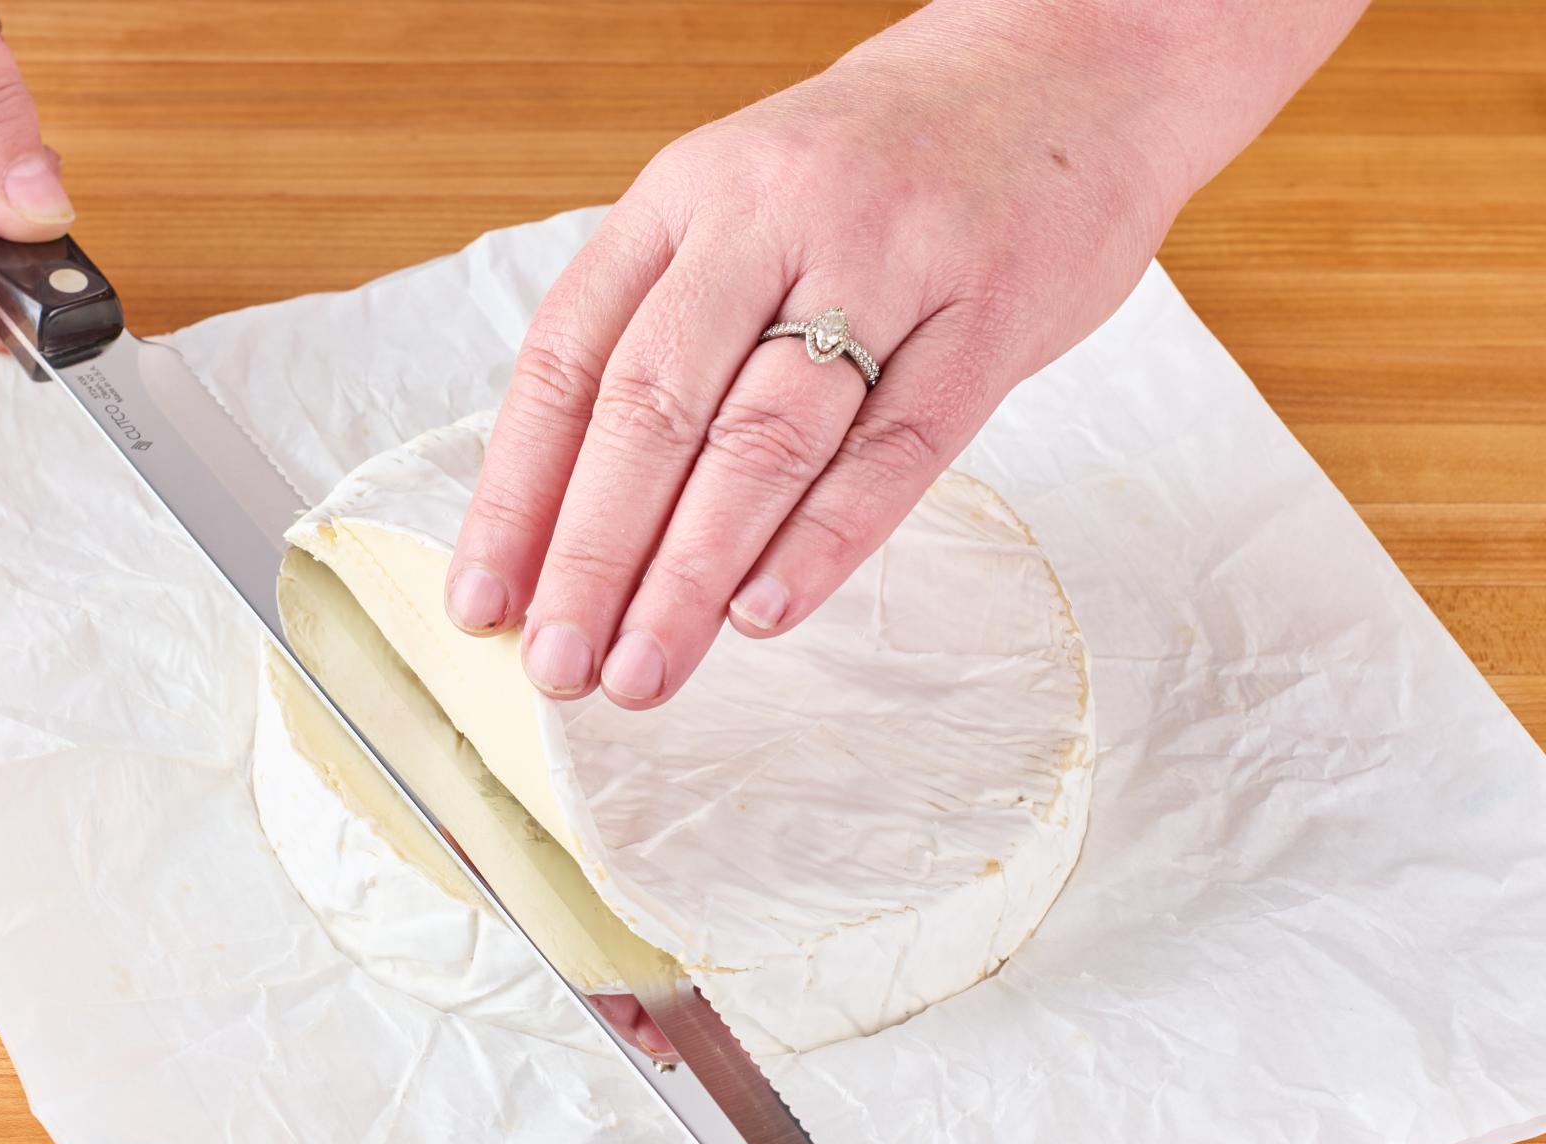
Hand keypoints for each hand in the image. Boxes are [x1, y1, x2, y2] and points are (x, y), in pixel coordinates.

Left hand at [445, 0, 1364, 708]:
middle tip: (561, 665)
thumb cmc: (883, 167)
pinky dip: (826, 539)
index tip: (482, 600)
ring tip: (645, 669)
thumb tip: (573, 518)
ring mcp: (888, 260)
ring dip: (692, 571)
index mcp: (686, 194)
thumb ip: (668, 334)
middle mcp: (771, 217)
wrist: (1070, 65)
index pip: (570, 357)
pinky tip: (765, 611)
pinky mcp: (990, 313)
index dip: (517, 491)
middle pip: (654, 406)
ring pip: (766, 438)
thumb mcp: (743, 205)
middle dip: (593, 554)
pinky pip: (898, 446)